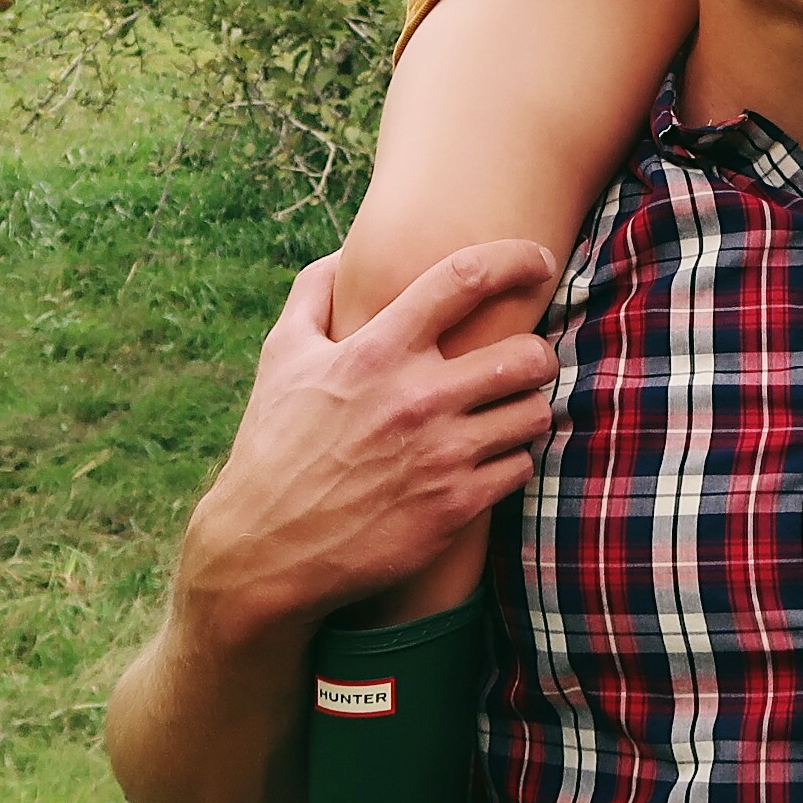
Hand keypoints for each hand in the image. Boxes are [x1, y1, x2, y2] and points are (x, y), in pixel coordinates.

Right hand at [174, 244, 556, 652]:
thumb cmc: (273, 445)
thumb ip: (313, 293)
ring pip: (533, 414)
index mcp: (377, 351)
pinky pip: (520, 468)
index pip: (465, 279)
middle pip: (526, 354)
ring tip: (510, 412)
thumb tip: (347, 253)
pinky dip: (512, 460)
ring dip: (528, 408)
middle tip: (528, 359)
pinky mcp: (453, 507)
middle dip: (538, 353)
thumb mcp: (280, 357)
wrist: (264, 549)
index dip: (514, 258)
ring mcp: (440, 455)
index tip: (538, 259)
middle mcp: (416, 398)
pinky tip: (490, 459)